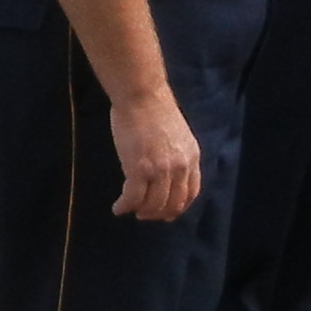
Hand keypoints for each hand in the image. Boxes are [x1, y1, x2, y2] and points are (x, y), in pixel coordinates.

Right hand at [108, 85, 201, 222]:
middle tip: (144, 214)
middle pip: (172, 203)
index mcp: (192, 157)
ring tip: (130, 209)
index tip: (167, 212)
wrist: (142, 95)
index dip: (178, 207)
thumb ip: (176, 154)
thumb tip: (166, 172)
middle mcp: (180, 167)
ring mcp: (160, 170)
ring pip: (153, 205)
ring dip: (141, 211)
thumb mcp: (178, 134)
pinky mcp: (139, 169)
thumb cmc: (154, 108)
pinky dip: (124, 206)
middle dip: (158, 214)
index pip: (191, 193)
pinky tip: (118, 208)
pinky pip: (133, 198)